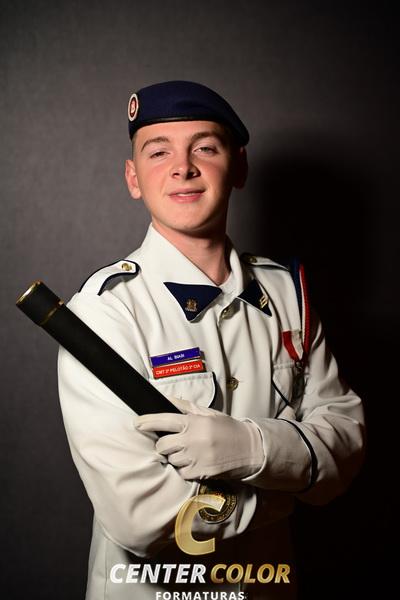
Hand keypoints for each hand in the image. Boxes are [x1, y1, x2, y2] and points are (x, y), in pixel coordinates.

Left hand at [135, 397, 264, 479]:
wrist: (250, 449)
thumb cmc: (227, 429)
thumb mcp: (208, 413)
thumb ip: (185, 407)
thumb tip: (165, 399)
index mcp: (195, 422)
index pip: (165, 420)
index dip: (148, 421)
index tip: (137, 423)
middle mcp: (194, 440)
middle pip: (162, 445)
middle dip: (164, 444)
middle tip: (173, 442)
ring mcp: (196, 458)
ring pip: (171, 459)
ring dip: (175, 456)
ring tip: (189, 452)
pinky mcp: (201, 473)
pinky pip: (181, 472)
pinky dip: (184, 468)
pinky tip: (194, 462)